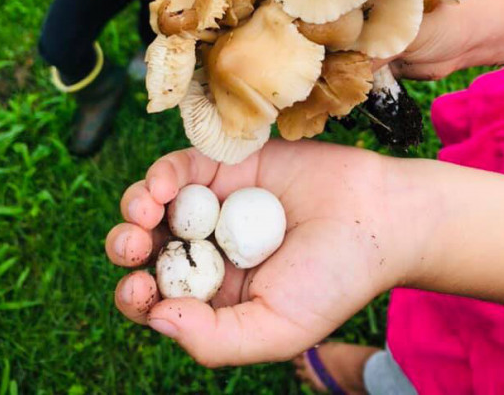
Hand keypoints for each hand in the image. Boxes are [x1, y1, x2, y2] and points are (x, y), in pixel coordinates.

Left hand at [105, 140, 423, 366]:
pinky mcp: (227, 165)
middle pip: (146, 247)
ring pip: (154, 204)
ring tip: (146, 211)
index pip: (156, 299)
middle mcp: (208, 249)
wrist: (377, 216)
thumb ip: (214, 338)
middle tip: (133, 246)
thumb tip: (155, 319)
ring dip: (135, 206)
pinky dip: (162, 174)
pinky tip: (164, 186)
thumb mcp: (276, 328)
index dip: (135, 295)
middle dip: (126, 247)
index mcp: (215, 296)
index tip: (139, 288)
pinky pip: (181, 167)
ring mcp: (215, 204)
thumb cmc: (333, 280)